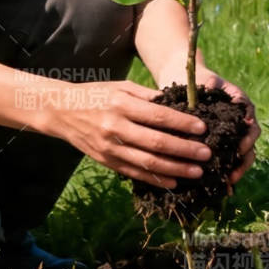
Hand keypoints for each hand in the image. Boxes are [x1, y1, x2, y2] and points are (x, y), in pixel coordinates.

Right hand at [48, 80, 215, 190]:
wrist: (62, 111)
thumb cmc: (97, 95)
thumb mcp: (121, 87)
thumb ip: (149, 96)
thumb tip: (180, 105)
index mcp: (121, 104)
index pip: (158, 116)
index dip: (182, 123)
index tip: (203, 128)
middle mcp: (115, 127)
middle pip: (156, 142)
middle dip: (185, 149)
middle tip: (207, 153)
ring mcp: (110, 147)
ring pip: (148, 162)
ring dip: (176, 168)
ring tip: (197, 171)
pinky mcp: (106, 161)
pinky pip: (135, 173)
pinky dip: (156, 179)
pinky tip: (175, 181)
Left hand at [195, 69, 259, 194]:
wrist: (184, 78)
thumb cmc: (196, 78)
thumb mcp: (205, 80)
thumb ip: (211, 85)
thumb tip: (212, 88)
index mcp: (240, 107)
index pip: (250, 125)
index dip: (247, 138)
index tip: (240, 148)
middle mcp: (239, 122)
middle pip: (249, 144)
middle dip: (243, 161)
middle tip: (233, 174)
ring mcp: (230, 133)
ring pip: (241, 155)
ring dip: (237, 170)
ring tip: (228, 183)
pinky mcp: (218, 143)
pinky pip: (226, 159)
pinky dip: (226, 173)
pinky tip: (222, 188)